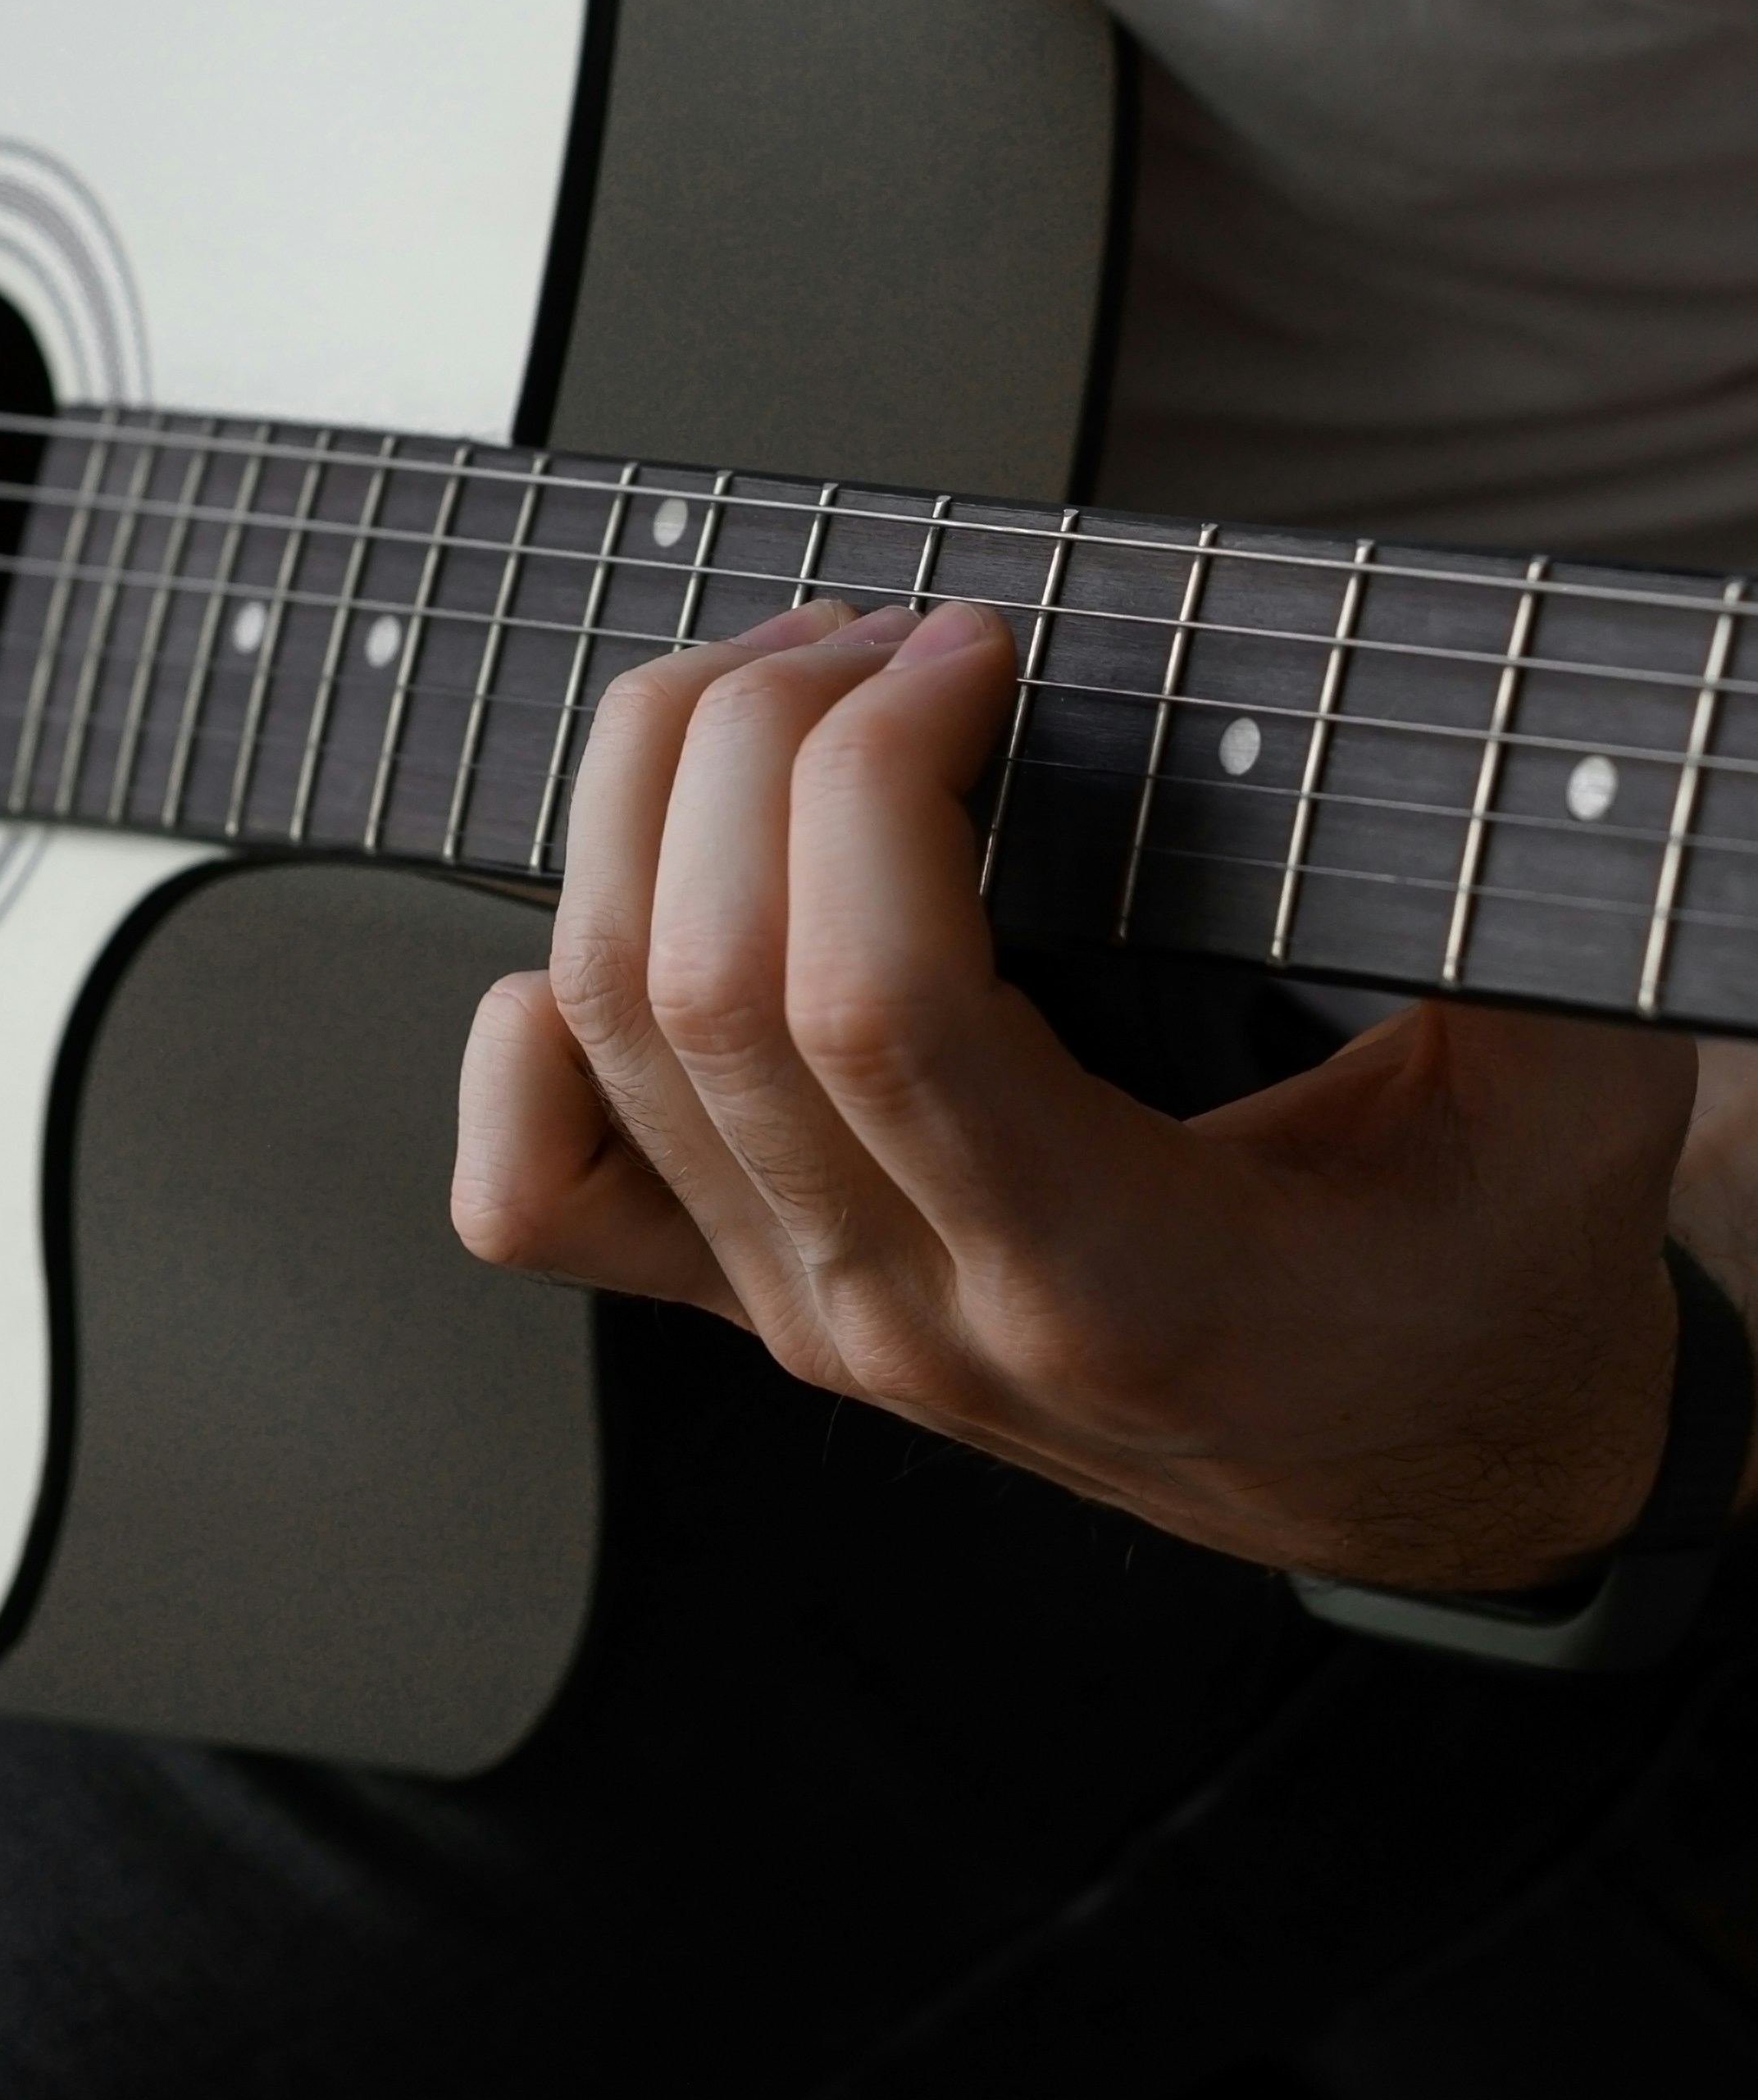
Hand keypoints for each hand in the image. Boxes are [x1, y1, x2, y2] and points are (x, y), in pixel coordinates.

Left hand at [454, 600, 1714, 1593]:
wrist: (1450, 1464)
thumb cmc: (1497, 1270)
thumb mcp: (1564, 1076)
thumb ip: (1482, 907)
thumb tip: (1405, 704)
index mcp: (1115, 1286)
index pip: (872, 1007)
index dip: (882, 771)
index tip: (978, 644)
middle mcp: (916, 1315)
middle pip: (701, 984)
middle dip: (762, 736)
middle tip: (890, 635)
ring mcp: (810, 1318)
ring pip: (599, 1031)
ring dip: (655, 800)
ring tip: (787, 689)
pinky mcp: (753, 1300)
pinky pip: (535, 1183)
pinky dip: (537, 1013)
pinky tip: (656, 898)